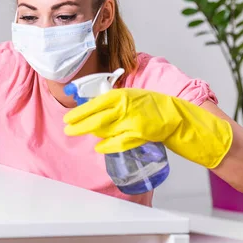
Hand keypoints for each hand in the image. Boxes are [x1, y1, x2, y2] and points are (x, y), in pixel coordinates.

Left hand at [63, 88, 232, 168]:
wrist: (175, 115)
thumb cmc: (150, 105)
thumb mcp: (130, 97)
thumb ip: (112, 103)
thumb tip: (92, 112)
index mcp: (121, 95)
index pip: (94, 104)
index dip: (79, 112)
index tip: (67, 118)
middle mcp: (124, 106)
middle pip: (95, 118)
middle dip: (78, 125)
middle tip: (67, 129)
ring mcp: (131, 121)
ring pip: (104, 129)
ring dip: (90, 133)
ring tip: (78, 134)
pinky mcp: (138, 133)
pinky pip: (118, 142)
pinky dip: (106, 145)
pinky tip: (98, 147)